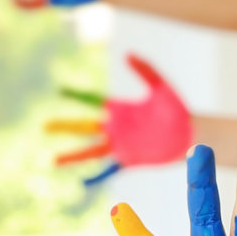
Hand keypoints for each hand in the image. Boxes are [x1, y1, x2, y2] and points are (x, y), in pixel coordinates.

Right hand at [44, 53, 192, 185]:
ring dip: (72, 155)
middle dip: (64, 126)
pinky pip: (110, 169)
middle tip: (44, 126)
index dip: (76, 95)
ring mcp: (121, 145)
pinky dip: (97, 176)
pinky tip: (83, 182)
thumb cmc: (177, 109)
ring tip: (52, 160)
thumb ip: (145, 69)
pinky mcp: (130, 160)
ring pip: (91, 150)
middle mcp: (116, 127)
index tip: (58, 90)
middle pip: (84, 127)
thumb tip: (126, 53)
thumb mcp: (161, 86)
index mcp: (120, 109)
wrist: (192, 134)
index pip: (93, 100)